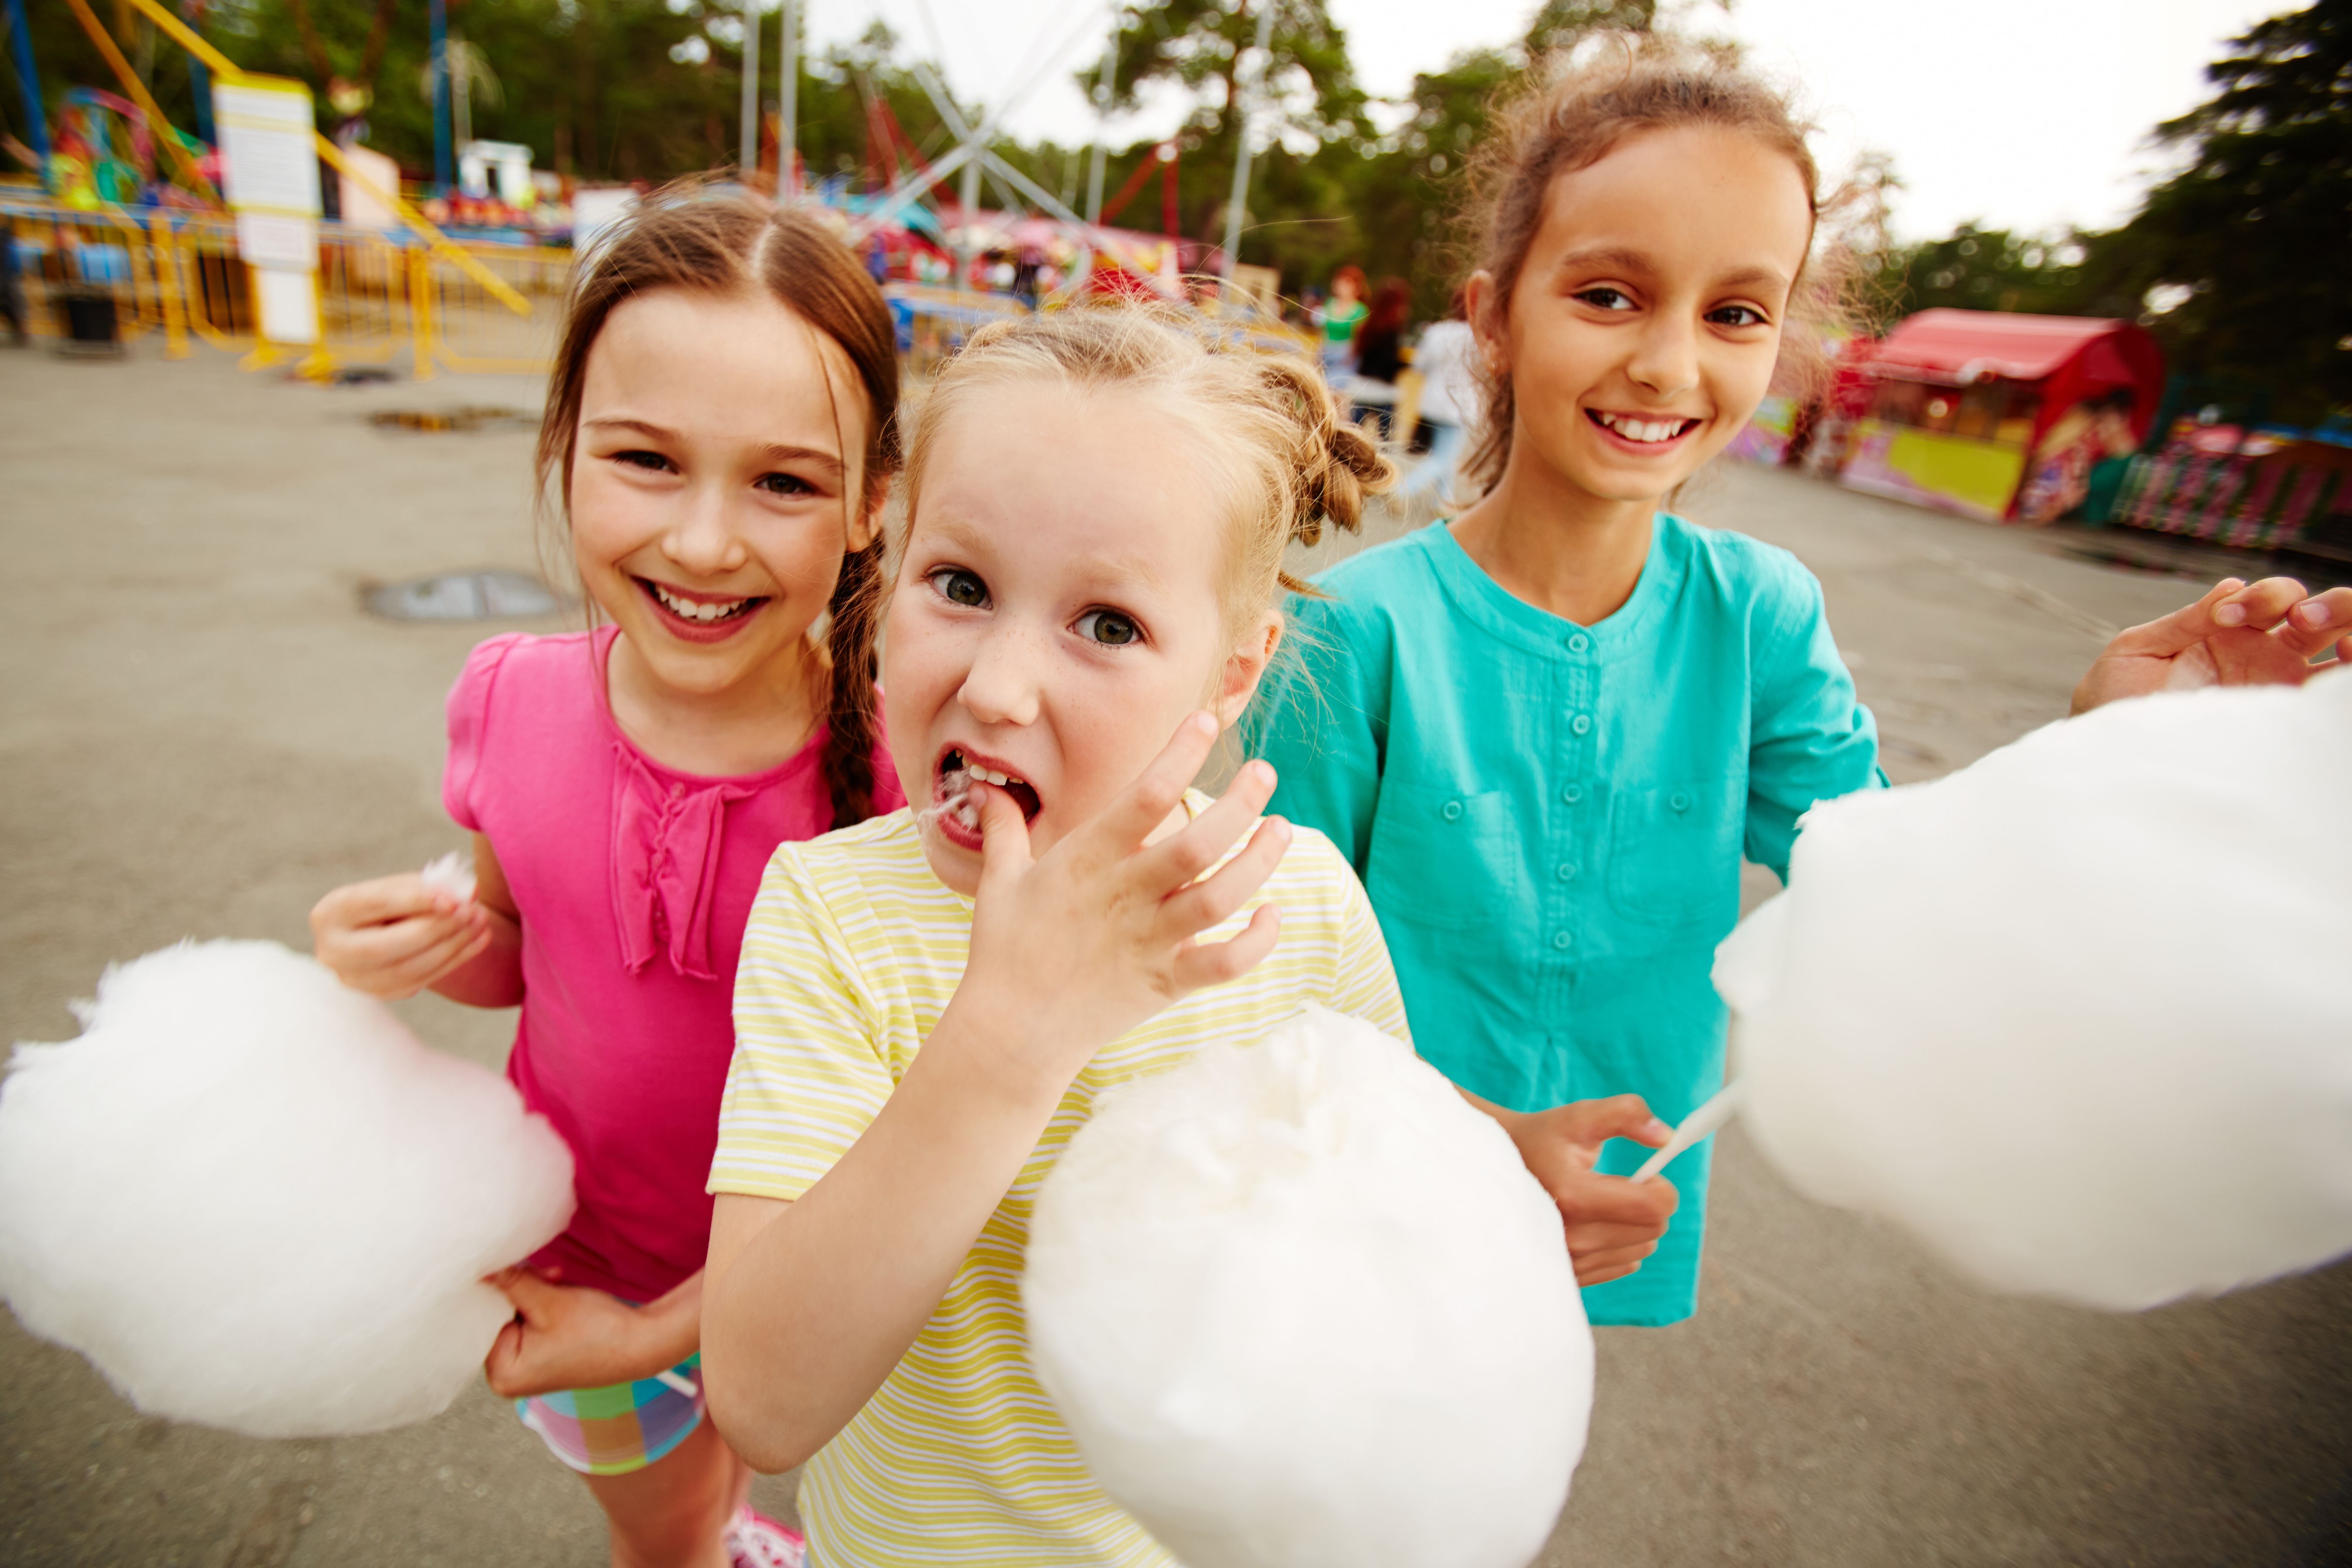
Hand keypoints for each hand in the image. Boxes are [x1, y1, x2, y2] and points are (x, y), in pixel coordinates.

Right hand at [309, 872, 492, 998]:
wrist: (383, 930)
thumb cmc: (394, 901)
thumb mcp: (405, 885)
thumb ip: (431, 886)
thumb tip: (467, 892)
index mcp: (331, 912)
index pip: (374, 905)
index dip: (416, 901)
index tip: (453, 898)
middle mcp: (332, 951)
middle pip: (386, 946)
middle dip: (435, 929)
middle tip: (472, 912)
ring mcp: (353, 978)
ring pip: (407, 970)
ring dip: (452, 946)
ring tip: (481, 923)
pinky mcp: (379, 993)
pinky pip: (420, 981)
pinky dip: (454, 960)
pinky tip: (478, 940)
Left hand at [483, 1269, 689, 1398]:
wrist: (641, 1343)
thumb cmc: (598, 1330)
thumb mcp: (548, 1300)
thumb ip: (511, 1282)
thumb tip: (479, 1267)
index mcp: (502, 1374)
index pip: (481, 1321)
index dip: (497, 1290)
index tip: (513, 1268)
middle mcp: (507, 1378)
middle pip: (497, 1318)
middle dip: (521, 1290)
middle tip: (548, 1275)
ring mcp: (525, 1369)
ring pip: (515, 1315)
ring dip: (534, 1292)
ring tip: (559, 1282)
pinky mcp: (541, 1357)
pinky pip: (529, 1322)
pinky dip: (542, 1303)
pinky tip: (561, 1293)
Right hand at [952, 711, 1290, 1095]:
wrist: (1010, 1034)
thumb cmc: (1003, 952)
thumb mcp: (999, 882)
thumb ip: (1004, 831)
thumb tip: (984, 790)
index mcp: (1086, 862)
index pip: (1144, 796)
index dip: (1180, 754)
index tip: (1207, 722)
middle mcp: (1124, 897)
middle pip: (1196, 843)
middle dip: (1240, 803)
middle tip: (1265, 773)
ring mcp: (1149, 942)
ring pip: (1219, 897)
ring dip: (1259, 861)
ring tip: (1281, 829)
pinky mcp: (1165, 984)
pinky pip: (1225, 963)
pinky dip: (1257, 941)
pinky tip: (1272, 912)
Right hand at [1500, 1095, 1679, 1286]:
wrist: (1498, 1171)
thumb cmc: (1544, 1141)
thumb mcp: (1579, 1117)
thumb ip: (1625, 1114)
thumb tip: (1666, 1137)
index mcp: (1575, 1196)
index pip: (1653, 1207)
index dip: (1661, 1187)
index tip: (1646, 1174)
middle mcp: (1571, 1237)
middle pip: (1653, 1229)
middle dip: (1648, 1203)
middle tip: (1620, 1185)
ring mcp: (1570, 1261)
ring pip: (1642, 1247)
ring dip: (1635, 1224)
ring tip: (1603, 1202)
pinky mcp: (1571, 1275)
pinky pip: (1625, 1264)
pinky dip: (1621, 1242)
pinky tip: (1597, 1222)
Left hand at [2072, 576, 2350, 714]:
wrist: (2105, 751)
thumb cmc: (2114, 697)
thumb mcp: (2138, 649)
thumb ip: (2184, 620)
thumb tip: (2232, 585)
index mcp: (2233, 632)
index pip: (2277, 598)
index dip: (2264, 596)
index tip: (2224, 617)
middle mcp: (2267, 657)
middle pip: (2324, 617)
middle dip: (2327, 604)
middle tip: (2297, 617)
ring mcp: (2280, 689)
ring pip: (2340, 649)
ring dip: (2346, 631)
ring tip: (2335, 639)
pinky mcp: (2286, 725)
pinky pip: (2329, 700)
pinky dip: (2343, 679)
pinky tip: (2340, 672)